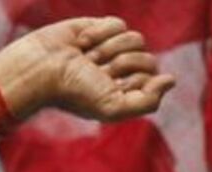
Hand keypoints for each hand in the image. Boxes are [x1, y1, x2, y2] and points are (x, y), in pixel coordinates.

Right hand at [0, 16, 175, 122]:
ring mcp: (112, 49)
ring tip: (87, 58)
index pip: (153, 78)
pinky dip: (100, 32)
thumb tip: (171, 80)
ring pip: (135, 39)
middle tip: (96, 70)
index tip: (108, 85)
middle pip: (147, 57)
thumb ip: (148, 101)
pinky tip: (82, 43)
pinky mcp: (100, 28)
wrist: (39, 68)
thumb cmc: (74, 92)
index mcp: (129, 92)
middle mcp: (123, 71)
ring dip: (109, 48)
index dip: (132, 80)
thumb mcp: (112, 107)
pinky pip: (118, 23)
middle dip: (121, 63)